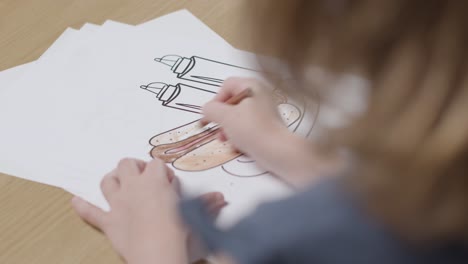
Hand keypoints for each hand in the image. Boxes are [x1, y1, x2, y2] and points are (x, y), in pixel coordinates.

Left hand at [71, 158, 225, 263]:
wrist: (158, 254)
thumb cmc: (179, 233)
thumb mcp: (195, 216)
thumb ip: (206, 204)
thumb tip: (219, 198)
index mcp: (155, 181)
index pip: (157, 164)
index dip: (163, 172)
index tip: (170, 184)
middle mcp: (134, 187)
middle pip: (127, 164)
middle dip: (135, 167)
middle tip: (145, 177)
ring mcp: (118, 205)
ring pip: (107, 181)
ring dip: (112, 180)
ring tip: (119, 182)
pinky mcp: (109, 223)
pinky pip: (91, 213)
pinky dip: (83, 207)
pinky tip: (74, 202)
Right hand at [202, 77, 286, 155]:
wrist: (277, 150)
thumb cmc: (251, 129)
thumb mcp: (225, 117)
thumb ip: (211, 109)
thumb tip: (207, 109)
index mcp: (252, 86)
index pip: (227, 85)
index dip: (216, 99)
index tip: (213, 115)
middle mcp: (260, 95)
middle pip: (232, 101)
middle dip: (222, 117)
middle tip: (218, 130)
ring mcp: (265, 110)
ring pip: (239, 116)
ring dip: (228, 128)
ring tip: (225, 140)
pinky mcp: (268, 126)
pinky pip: (248, 126)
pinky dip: (240, 134)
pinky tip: (237, 145)